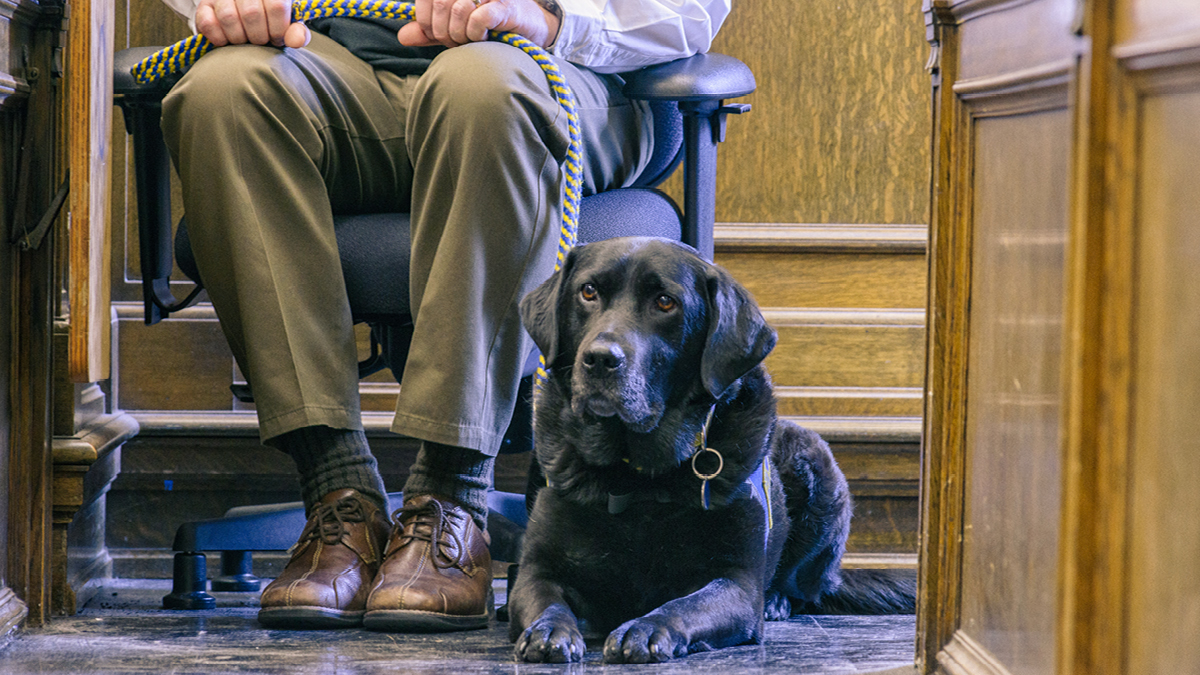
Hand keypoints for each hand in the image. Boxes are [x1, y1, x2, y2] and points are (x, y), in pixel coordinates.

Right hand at [195, 0, 310, 48]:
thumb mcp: (289, 24)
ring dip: (239, 38)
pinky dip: (219, 38)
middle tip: (260, 41)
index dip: (278, 29)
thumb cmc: (272, 21)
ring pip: (228, 17)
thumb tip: (296, 41)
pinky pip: (208, 23)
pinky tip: (228, 41)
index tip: (277, 37)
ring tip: (245, 41)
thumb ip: (297, 32)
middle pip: (252, 14)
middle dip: (259, 36)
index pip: (276, 6)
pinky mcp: (204, 5)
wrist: (249, 12)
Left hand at [397, 0, 559, 49]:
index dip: (425, 20)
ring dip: (461, 34)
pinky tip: (485, 37)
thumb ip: (430, 31)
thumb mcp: (454, 29)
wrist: (529, 29)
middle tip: (458, 41)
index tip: (437, 34)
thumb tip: (404, 36)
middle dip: (444, 31)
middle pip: (439, 3)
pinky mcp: (504, 5)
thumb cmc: (490, 26)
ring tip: (472, 39)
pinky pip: (476, 19)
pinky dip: (476, 34)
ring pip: (457, 10)